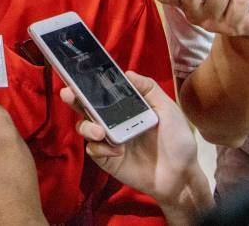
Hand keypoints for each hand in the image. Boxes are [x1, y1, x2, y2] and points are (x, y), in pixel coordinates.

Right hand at [61, 73, 212, 221]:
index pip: (103, 91)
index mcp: (126, 106)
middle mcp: (113, 120)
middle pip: (87, 106)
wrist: (181, 175)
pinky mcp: (107, 159)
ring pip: (85, 127)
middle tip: (68, 94)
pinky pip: (93, 150)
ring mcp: (109, 140)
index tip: (78, 75)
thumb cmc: (177, 139)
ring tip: (100, 131)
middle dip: (74, 98)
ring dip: (88, 126)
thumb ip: (148, 89)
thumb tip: (127, 73)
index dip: (89, 83)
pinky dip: (101, 148)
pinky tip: (117, 150)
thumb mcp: (167, 109)